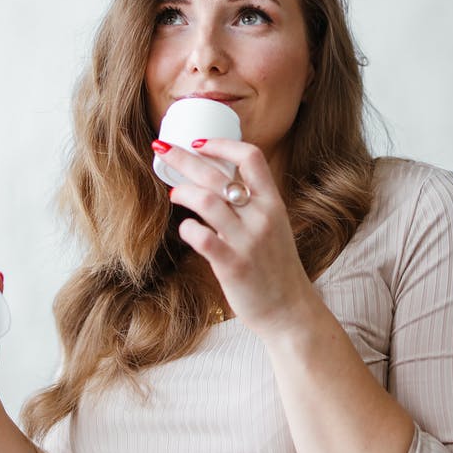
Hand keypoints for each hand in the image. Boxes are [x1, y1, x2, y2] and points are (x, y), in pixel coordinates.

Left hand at [155, 138, 314, 336]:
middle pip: (218, 174)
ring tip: (174, 194)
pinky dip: (187, 229)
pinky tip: (186, 229)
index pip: (251, 157)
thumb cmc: (276, 268)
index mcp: (273, 203)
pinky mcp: (232, 265)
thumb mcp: (273, 226)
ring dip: (183, 192)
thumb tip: (218, 181)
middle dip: (184, 158)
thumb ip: (251, 204)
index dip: (221, 144)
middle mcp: (262, 217)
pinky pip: (202, 238)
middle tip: (162, 148)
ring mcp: (247, 241)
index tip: (198, 142)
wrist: (290, 310)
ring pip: (207, 201)